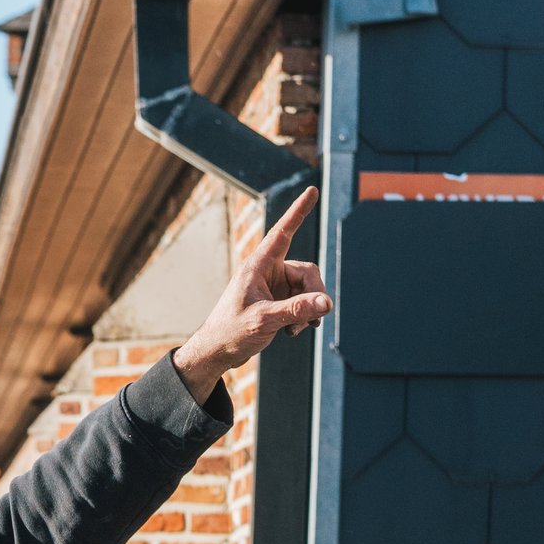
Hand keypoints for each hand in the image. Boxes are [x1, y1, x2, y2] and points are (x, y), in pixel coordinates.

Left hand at [171, 186, 332, 402]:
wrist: (217, 352)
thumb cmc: (230, 332)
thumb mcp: (264, 320)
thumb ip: (296, 310)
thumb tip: (326, 302)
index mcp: (258, 265)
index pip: (283, 232)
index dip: (298, 211)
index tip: (312, 190)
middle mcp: (268, 271)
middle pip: (307, 271)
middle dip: (313, 294)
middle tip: (311, 320)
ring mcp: (274, 286)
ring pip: (308, 288)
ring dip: (308, 309)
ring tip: (296, 329)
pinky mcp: (278, 301)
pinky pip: (303, 301)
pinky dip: (304, 315)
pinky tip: (295, 331)